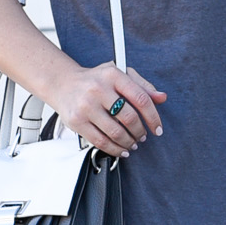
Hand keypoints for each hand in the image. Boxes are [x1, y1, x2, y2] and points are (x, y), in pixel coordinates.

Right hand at [48, 63, 165, 156]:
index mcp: (113, 75)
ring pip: (116, 132)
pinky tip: (121, 149)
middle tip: (142, 136)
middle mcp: (98, 89)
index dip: (153, 117)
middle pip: (129, 118)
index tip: (157, 128)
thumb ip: (142, 86)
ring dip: (129, 142)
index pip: (141, 98)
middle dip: (140, 132)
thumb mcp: (120, 75)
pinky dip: (115, 149)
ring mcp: (86, 106)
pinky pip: (100, 141)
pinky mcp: (77, 121)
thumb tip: (162, 97)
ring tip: (133, 143)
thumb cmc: (95, 80)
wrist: (63, 83)